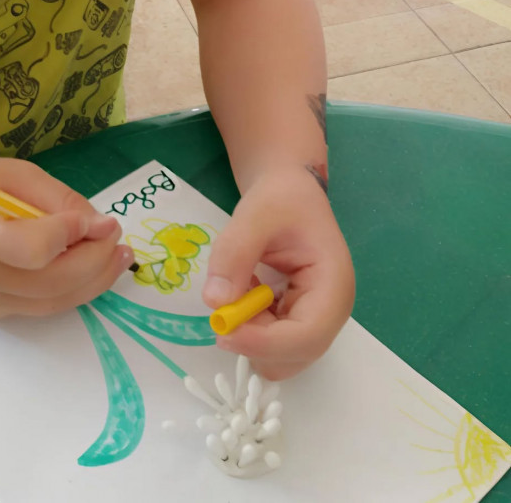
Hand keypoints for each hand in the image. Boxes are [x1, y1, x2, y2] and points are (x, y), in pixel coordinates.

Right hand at [0, 157, 134, 317]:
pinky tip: (92, 268)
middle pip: (51, 282)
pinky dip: (73, 288)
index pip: (30, 249)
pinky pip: (42, 306)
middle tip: (118, 237)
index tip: (98, 220)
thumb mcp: (10, 174)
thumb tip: (100, 225)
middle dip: (96, 261)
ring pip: (53, 302)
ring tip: (119, 256)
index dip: (70, 236)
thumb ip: (56, 198)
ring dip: (95, 281)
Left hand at [202, 164, 353, 379]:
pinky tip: (245, 292)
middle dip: (254, 341)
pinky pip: (271, 342)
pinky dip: (250, 328)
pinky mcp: (296, 320)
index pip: (307, 336)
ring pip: (280, 356)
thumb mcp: (254, 215)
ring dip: (250, 335)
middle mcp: (330, 312)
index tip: (223, 330)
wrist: (289, 192)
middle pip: (294, 355)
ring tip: (240, 288)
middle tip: (224, 307)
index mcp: (333, 285)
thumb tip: (216, 302)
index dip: (264, 343)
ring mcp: (314, 319)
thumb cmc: (281, 199)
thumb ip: (234, 255)